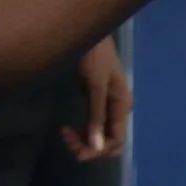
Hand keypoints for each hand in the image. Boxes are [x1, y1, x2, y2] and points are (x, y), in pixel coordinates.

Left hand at [63, 38, 131, 161]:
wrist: (87, 33)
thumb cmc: (94, 55)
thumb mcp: (95, 86)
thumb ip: (96, 116)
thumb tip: (96, 148)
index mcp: (122, 106)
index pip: (116, 142)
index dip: (97, 151)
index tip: (75, 150)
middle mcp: (117, 109)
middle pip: (108, 142)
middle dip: (89, 147)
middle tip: (66, 138)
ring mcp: (106, 106)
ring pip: (98, 135)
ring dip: (82, 140)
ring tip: (64, 133)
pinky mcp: (94, 101)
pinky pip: (91, 126)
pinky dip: (80, 131)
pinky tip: (67, 128)